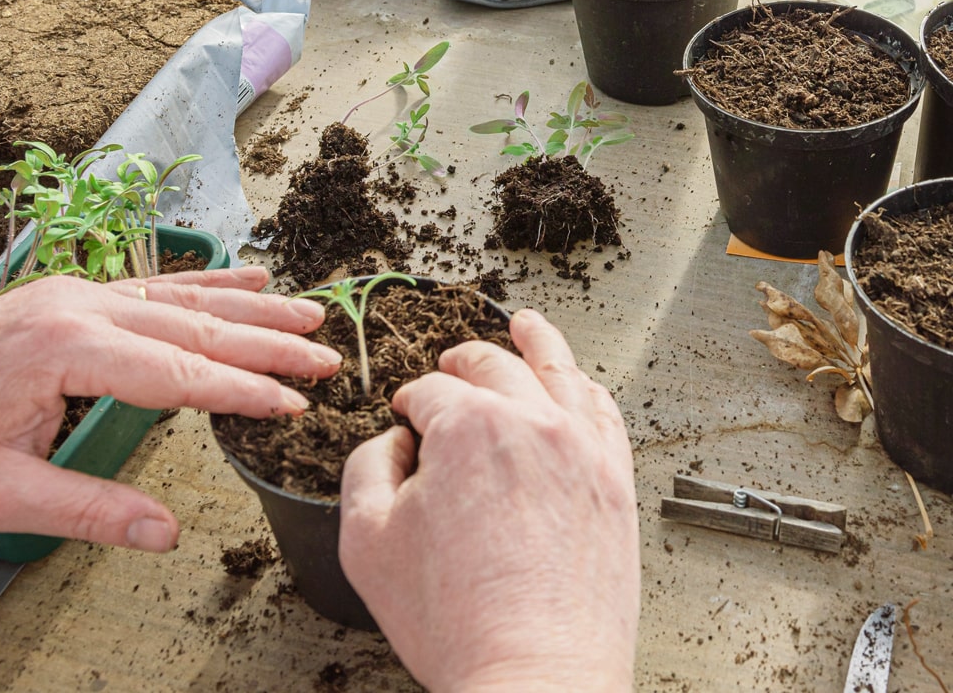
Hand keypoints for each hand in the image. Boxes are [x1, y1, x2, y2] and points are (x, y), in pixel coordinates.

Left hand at [0, 267, 339, 551]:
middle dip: (269, 343)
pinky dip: (214, 280)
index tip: (293, 404)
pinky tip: (253, 275)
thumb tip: (166, 534)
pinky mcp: (86, 290)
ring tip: (310, 314)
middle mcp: (86, 307)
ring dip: (256, 305)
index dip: (242, 390)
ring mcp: (87, 291)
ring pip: (190, 297)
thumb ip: (88, 510)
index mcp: (69, 351)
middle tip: (325, 359)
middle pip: (199, 326)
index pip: (179, 374)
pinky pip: (163, 282)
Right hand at [339, 308, 639, 692]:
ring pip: (558, 368)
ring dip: (536, 339)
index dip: (412, 401)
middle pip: (492, 365)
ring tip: (528, 324)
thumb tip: (394, 441)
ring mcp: (580, 446)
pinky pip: (604, 411)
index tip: (407, 418)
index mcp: (466, 427)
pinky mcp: (614, 478)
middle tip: (450, 366)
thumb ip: (366, 467)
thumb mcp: (365, 540)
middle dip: (462, 361)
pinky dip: (586, 387)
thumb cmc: (455, 620)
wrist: (534, 676)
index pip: (431, 390)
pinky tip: (578, 382)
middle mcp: (529, 421)